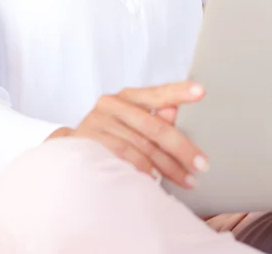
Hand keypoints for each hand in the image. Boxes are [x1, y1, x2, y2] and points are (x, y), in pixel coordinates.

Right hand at [73, 81, 207, 188]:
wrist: (69, 149)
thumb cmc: (110, 133)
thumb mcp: (132, 120)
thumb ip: (154, 116)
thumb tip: (174, 112)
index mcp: (126, 96)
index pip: (157, 93)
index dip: (179, 92)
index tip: (201, 91)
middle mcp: (111, 105)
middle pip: (154, 127)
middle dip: (181, 148)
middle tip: (202, 164)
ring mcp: (99, 124)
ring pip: (142, 147)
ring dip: (167, 167)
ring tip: (187, 180)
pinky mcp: (90, 144)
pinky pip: (124, 159)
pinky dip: (144, 171)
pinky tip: (158, 181)